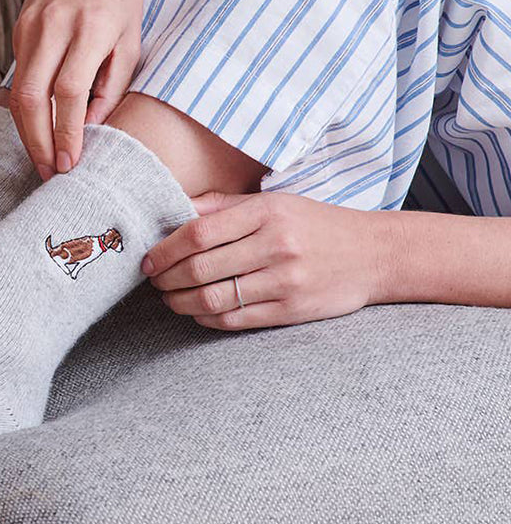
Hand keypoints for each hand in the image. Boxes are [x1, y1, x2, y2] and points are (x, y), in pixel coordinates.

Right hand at [9, 0, 143, 179]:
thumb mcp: (131, 36)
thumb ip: (112, 83)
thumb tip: (92, 127)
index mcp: (90, 28)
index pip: (69, 93)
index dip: (66, 133)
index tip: (70, 163)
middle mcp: (54, 27)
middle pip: (32, 98)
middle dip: (37, 143)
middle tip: (49, 173)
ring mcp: (30, 27)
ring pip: (18, 91)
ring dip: (28, 132)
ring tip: (43, 159)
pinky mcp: (18, 28)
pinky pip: (19, 76)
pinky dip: (27, 107)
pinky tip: (39, 127)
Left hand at [142, 189, 387, 329]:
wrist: (374, 254)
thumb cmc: (316, 224)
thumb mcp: (275, 203)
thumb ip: (224, 206)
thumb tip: (174, 208)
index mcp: (266, 212)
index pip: (198, 232)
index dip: (165, 249)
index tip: (148, 259)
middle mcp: (275, 245)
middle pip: (200, 268)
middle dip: (166, 279)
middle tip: (153, 281)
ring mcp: (285, 281)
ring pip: (213, 298)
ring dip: (180, 302)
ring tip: (169, 298)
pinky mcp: (291, 310)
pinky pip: (236, 320)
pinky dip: (206, 318)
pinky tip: (196, 311)